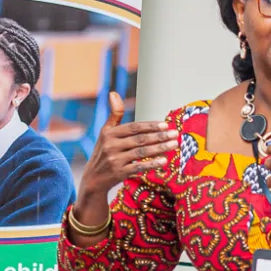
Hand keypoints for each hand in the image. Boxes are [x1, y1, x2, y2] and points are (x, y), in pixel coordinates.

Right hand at [73, 92, 178, 225]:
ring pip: (141, 152)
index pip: (133, 127)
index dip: (150, 126)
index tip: (166, 124)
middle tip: (176, 134)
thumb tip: (113, 93)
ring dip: (160, 148)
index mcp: (108, 133)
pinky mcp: (120, 173)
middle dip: (159, 136)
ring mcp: (115, 160)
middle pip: (140, 139)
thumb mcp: (105, 132)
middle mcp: (111, 146)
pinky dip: (152, 164)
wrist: (94, 178)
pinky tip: (164, 161)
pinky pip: (139, 167)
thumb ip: (114, 114)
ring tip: (174, 145)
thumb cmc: (104, 151)